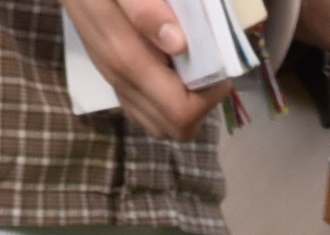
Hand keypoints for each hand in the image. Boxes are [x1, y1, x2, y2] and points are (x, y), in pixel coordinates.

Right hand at [57, 0, 222, 138]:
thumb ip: (145, 11)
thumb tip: (178, 44)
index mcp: (129, 60)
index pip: (182, 113)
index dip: (209, 96)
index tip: (216, 64)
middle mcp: (122, 80)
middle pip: (176, 129)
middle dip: (202, 106)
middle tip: (207, 68)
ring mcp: (116, 83)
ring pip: (161, 126)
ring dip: (186, 105)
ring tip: (192, 69)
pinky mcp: (114, 79)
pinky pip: (145, 111)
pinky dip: (167, 101)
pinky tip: (172, 70)